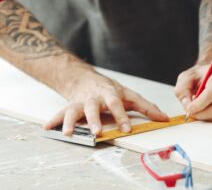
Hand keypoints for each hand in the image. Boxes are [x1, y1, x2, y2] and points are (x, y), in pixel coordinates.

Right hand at [43, 71, 168, 136]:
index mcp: (110, 94)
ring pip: (74, 110)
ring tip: (69, 132)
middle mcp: (94, 98)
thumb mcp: (128, 95)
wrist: (84, 78)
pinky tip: (47, 127)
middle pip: (93, 107)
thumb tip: (165, 119)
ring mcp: (80, 102)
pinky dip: (53, 120)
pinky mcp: (69, 106)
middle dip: (94, 119)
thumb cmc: (109, 89)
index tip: (126, 128)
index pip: (117, 104)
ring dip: (71, 121)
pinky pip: (60, 113)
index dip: (122, 116)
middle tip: (96, 131)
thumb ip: (146, 107)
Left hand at [174, 64, 211, 121]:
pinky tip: (202, 110)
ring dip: (205, 116)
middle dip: (202, 113)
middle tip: (190, 112)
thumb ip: (182, 90)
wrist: (209, 75)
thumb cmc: (198, 76)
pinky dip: (209, 117)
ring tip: (195, 109)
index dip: (200, 103)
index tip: (189, 109)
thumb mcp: (185, 77)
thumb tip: (187, 105)